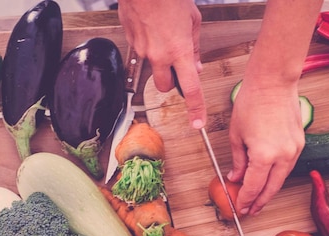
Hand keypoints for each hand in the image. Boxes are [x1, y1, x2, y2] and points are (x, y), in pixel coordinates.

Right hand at [118, 0, 206, 127]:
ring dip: (159, 64)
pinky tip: (151, 28)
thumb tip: (195, 65)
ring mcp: (142, 50)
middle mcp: (159, 55)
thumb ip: (194, 47)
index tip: (197, 122)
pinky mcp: (131, 42)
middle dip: (171, 82)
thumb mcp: (193, 20)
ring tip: (162, 39)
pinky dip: (147, 45)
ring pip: (151, 70)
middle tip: (176, 69)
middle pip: (164, 87)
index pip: (190, 89)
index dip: (196, 108)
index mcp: (179, 51)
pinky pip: (141, 52)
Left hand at [227, 81, 305, 215]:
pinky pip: (288, 166)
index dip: (246, 200)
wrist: (273, 82)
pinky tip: (269, 179)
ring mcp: (294, 150)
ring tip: (259, 199)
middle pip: (271, 189)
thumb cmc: (252, 102)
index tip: (240, 207)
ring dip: (270, 190)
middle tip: (250, 211)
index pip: (254, 187)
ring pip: (281, 179)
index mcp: (264, 155)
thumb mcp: (236, 135)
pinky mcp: (299, 143)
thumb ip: (238, 160)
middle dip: (259, 202)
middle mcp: (283, 156)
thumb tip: (236, 177)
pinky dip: (277, 175)